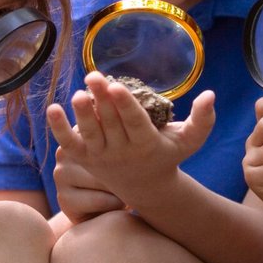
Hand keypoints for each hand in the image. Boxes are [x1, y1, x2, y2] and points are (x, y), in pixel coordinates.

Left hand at [45, 72, 214, 208]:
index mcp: (146, 144)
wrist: (145, 187)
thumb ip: (203, 120)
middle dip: (101, 100)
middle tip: (92, 75)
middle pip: (110, 124)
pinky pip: (70, 144)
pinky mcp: (85, 159)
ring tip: (78, 94)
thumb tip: (211, 94)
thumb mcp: (189, 141)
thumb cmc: (168, 156)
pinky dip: (60, 129)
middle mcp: (122, 152)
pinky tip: (51, 109)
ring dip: (82, 115)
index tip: (116, 86)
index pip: (134, 123)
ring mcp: (101, 157)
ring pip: (90, 134)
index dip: (124, 105)